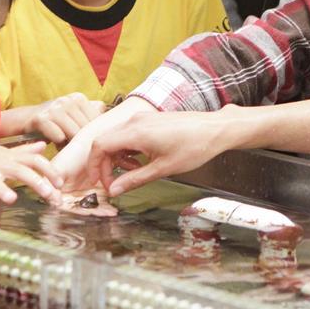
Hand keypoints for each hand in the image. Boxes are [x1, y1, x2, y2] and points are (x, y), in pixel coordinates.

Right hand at [0, 92, 105, 141]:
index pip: (96, 120)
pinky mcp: (42, 118)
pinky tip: (53, 142)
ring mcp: (55, 108)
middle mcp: (67, 100)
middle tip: (75, 145)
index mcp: (78, 98)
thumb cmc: (54, 121)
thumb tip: (114, 121)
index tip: (89, 141)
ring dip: (69, 143)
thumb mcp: (73, 113)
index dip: (93, 134)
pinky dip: (57, 143)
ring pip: (73, 134)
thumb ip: (91, 113)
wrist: (26, 118)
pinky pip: (58, 137)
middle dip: (81, 140)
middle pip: (85, 128)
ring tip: (65, 143)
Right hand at [0, 139, 63, 218]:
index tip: (61, 183)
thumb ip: (25, 151)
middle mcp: (1, 163)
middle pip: (21, 170)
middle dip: (36, 181)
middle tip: (50, 194)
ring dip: (3, 189)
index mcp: (12, 158)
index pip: (35, 161)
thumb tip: (43, 146)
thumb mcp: (7, 152)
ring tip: (11, 199)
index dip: (49, 170)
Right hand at [87, 106, 240, 195]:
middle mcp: (135, 121)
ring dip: (117, 158)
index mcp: (135, 132)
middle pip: (104, 142)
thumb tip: (115, 190)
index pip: (99, 146)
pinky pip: (127, 134)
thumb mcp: (163, 169)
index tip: (99, 183)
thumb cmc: (194, 147)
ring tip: (132, 172)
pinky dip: (127, 149)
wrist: (214, 129)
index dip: (94, 166)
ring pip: (115, 138)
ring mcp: (141, 118)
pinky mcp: (149, 119)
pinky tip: (140, 161)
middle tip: (113, 183)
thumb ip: (135, 179)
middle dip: (104, 164)